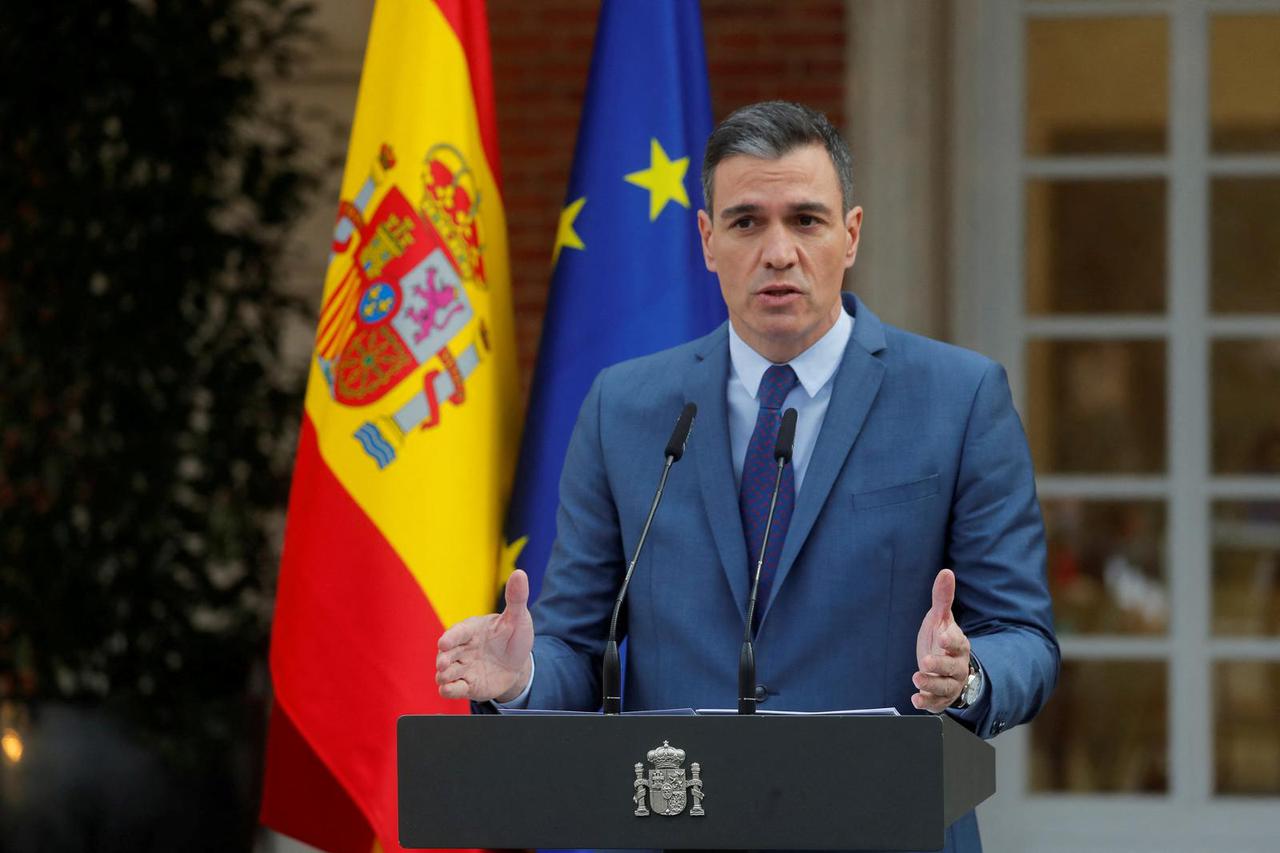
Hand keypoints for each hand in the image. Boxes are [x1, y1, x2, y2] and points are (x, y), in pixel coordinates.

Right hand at [436, 569, 534, 701]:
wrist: (517, 665)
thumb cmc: (513, 637)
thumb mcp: (517, 618)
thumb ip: (516, 598)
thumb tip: (520, 573)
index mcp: (472, 630)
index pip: (458, 632)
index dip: (451, 637)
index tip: (444, 643)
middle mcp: (463, 648)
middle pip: (447, 654)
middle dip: (443, 658)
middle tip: (443, 663)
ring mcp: (463, 667)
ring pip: (446, 672)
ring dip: (444, 675)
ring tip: (445, 677)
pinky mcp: (466, 685)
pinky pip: (453, 689)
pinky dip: (449, 690)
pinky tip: (449, 689)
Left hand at [911, 568, 970, 712]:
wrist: (947, 668)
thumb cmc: (942, 640)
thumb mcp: (940, 619)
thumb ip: (942, 598)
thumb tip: (946, 572)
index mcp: (958, 645)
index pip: (958, 643)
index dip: (951, 641)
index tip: (941, 637)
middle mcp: (957, 666)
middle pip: (952, 668)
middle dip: (940, 666)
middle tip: (926, 662)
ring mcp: (950, 683)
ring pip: (945, 687)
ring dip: (931, 684)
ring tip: (917, 678)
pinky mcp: (941, 697)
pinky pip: (936, 702)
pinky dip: (926, 702)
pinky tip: (915, 699)